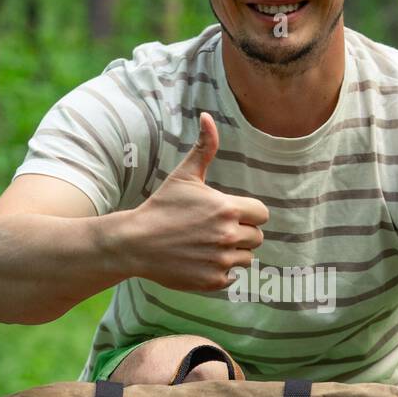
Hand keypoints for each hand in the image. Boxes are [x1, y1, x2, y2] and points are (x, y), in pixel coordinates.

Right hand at [125, 112, 269, 291]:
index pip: (262, 214)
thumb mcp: (184, 176)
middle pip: (257, 237)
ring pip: (246, 258)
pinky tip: (201, 261)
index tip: (231, 214)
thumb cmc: (161, 206)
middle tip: (215, 231)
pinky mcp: (213, 280)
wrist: (135, 243)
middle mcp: (228, 236)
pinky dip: (220, 271)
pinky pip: (232, 277)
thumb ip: (204, 148)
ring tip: (208, 246)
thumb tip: (208, 116)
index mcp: (227, 209)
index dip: (249, 214)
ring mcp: (221, 260)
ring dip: (233, 253)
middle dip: (242, 233)